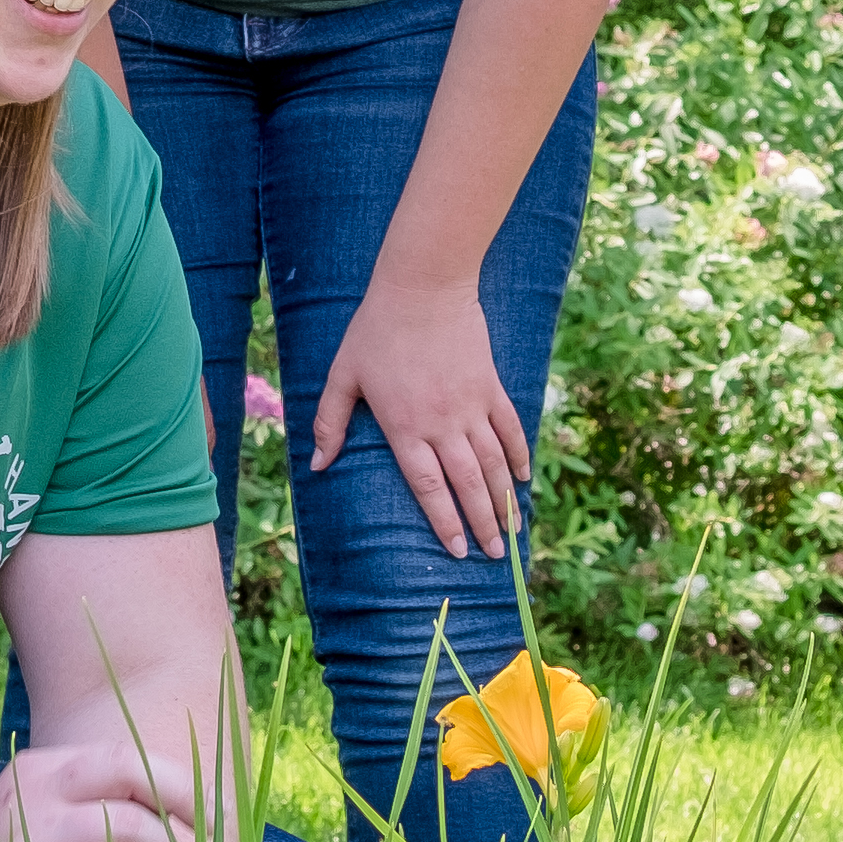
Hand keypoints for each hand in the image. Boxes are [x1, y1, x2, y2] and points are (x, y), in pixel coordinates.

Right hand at [0, 735, 201, 841]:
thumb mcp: (37, 822)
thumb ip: (91, 807)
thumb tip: (181, 808)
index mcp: (39, 770)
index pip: (126, 758)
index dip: (180, 784)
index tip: (213, 817)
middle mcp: (32, 794)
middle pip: (134, 784)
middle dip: (184, 818)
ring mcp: (25, 841)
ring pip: (127, 831)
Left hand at [311, 270, 530, 562]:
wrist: (423, 286)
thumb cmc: (376, 330)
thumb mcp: (343, 375)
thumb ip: (330, 422)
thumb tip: (317, 466)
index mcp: (405, 427)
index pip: (429, 488)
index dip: (444, 522)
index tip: (457, 551)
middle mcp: (443, 424)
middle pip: (467, 485)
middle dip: (482, 524)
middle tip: (493, 555)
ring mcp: (472, 406)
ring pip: (494, 463)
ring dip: (504, 500)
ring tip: (513, 531)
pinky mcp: (491, 386)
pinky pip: (510, 428)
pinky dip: (520, 454)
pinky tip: (524, 479)